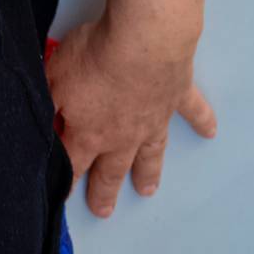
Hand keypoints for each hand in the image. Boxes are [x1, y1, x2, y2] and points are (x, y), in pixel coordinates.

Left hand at [43, 11, 218, 217]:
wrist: (142, 43)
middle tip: (103, 211)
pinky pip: (193, 113)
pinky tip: (210, 132)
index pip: (72, 161)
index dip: (65, 178)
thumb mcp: (55, 77)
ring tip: (147, 190)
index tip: (62, 195)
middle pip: (111, 169)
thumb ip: (49, 101)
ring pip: (150, 154)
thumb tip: (44, 119)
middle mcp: (123, 134)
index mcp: (90, 131)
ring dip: (148, 172)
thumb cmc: (94, 58)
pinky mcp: (178, 97)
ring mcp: (154, 119)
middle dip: (104, 191)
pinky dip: (203, 121)